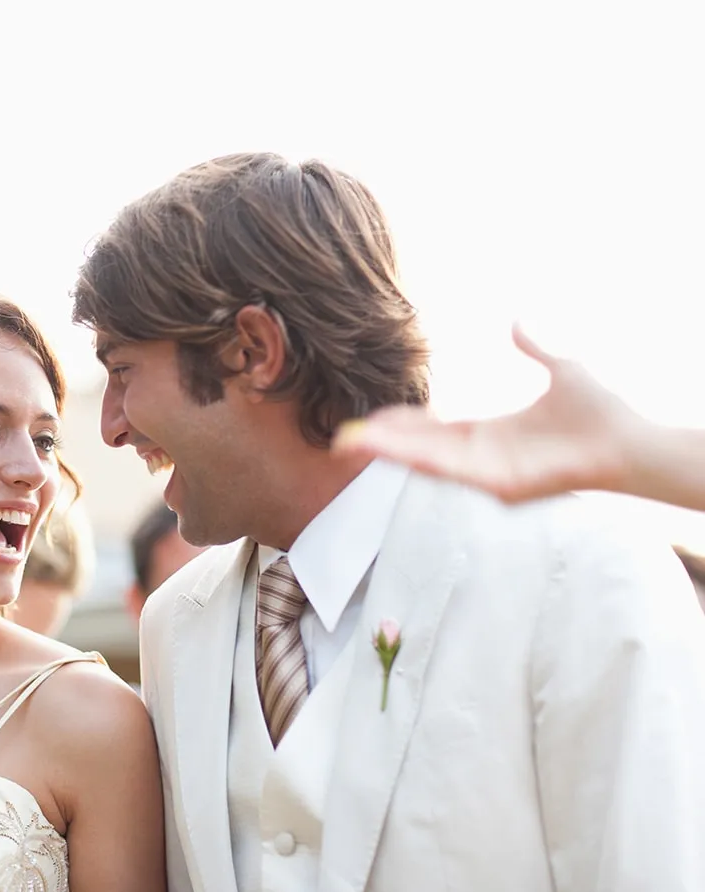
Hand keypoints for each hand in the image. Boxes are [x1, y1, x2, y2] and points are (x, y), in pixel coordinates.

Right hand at [333, 323, 638, 503]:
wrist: (629, 437)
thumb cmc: (602, 410)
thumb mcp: (561, 368)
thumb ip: (536, 348)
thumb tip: (517, 322)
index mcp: (493, 435)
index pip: (437, 431)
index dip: (405, 425)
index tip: (373, 420)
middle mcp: (485, 458)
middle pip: (423, 449)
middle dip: (383, 444)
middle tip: (343, 438)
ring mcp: (489, 474)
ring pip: (428, 462)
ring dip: (389, 453)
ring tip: (352, 444)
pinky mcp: (498, 485)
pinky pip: (451, 472)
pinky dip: (418, 461)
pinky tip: (391, 451)